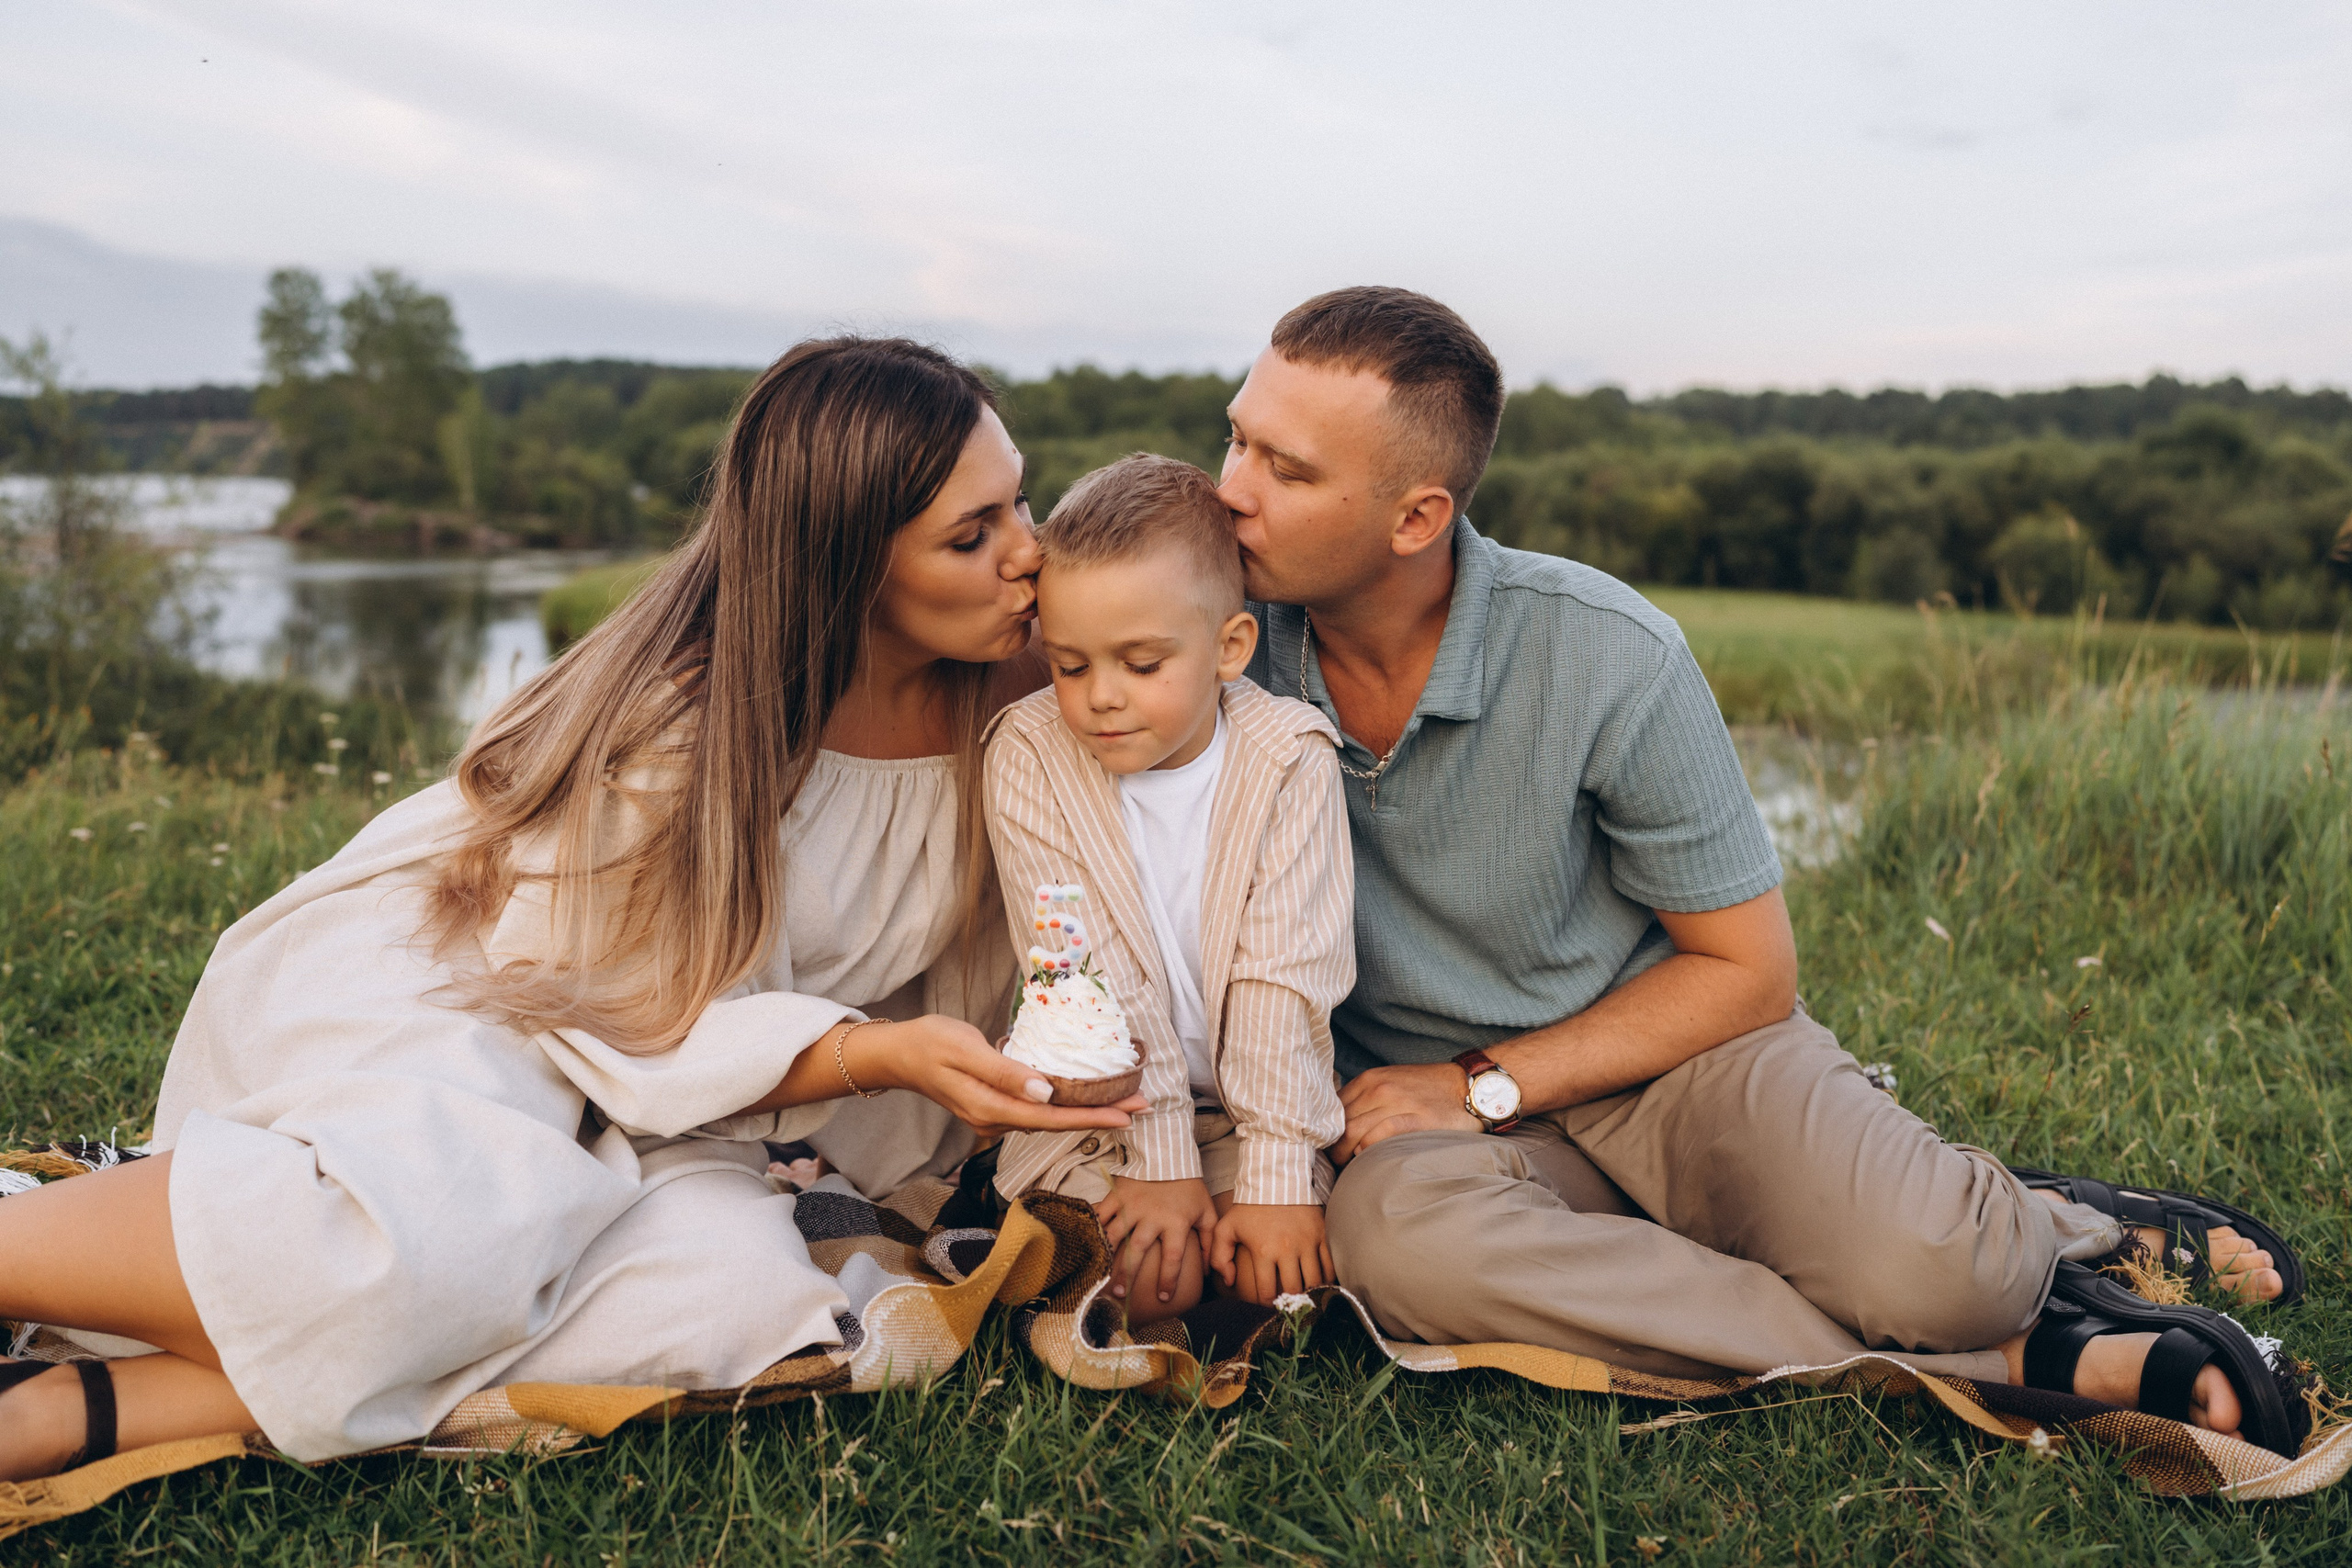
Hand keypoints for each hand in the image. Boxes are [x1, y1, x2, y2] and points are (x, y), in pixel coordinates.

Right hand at [860, 1016, 1145, 1137]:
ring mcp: (993, 1117)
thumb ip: (1005, 1071)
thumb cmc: (930, 1043)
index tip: (1127, 1114)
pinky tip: (1083, 1096)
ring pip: (1048, 1119)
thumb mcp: (966, 1049)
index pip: (1051, 1118)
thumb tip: (1046, 1092)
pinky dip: (1065, 1105)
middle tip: (1142, 1105)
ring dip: (1085, 1111)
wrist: (898, 1054)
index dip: (1091, 1117)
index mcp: (990, 1108)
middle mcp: (994, 1120)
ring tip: (1123, 1101)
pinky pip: (1036, 1111)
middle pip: (1056, 1122)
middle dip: (1100, 1116)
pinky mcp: (993, 1107)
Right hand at [1093, 1177, 1217, 1305]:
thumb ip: (1209, 1241)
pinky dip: (1094, 1229)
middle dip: (1128, 1275)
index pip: (1173, 1258)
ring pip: (1115, 1235)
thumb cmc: (1189, 1186)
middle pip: (1138, 1251)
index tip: (1164, 1298)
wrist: (1168, 1153)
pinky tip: (1087, 1244)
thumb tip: (1211, 1270)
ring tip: (1100, 1276)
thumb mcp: (1206, 1211)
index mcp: (1176, 1222)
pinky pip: (1102, 1214)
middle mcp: (1152, 1217)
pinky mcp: (1118, 1195)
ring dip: (1107, 1257)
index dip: (1168, 1280)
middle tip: (1120, 1295)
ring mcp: (1132, 1206)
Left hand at [1211, 1203, 1333, 1302]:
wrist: (1277, 1178)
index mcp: (1263, 1251)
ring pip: (1314, 1281)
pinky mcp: (1322, 1234)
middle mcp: (1287, 1250)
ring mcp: (1307, 1242)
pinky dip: (1326, 1279)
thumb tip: (1229, 1282)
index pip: (1266, 1291)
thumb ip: (1219, 1256)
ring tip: (1304, 1298)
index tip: (1267, 1307)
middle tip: (1288, 1307)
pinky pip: (1329, 1265)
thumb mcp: (1226, 1227)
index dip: (1266, 1305)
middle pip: (1293, 1290)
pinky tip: (1320, 1284)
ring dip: (1310, 1293)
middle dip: (1290, 1303)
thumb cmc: (1249, 1206)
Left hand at [1333, 1062, 1478, 1164]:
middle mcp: (1378, 1088)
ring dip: (1347, 1155)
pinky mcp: (1414, 1118)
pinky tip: (1370, 1159)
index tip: (1330, 1149)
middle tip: (1338, 1165)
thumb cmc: (1428, 1090)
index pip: (1333, 1109)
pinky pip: (1379, 1136)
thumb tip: (1344, 1125)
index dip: (1328, 1132)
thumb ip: (1367, 1099)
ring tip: (1350, 1168)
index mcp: (1370, 1079)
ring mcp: (1396, 1102)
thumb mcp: (1392, 1083)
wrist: (1467, 1086)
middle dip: (1335, 1148)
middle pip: (1340, 1124)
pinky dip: (1368, 1150)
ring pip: (1353, 1131)